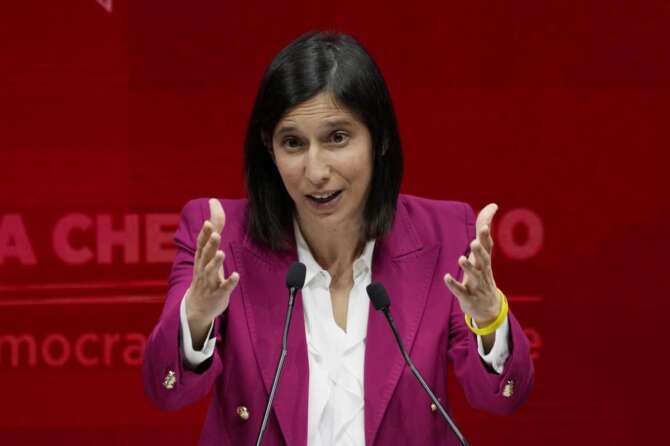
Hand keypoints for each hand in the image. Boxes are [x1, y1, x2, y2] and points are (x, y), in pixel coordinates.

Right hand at [186, 199, 239, 328]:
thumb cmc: (205, 275)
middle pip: (206, 255)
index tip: (207, 222)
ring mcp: (209, 281)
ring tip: (222, 253)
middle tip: (215, 234)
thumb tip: (214, 204)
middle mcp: (203, 268)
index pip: (201, 244)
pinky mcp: (218, 294)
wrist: (197, 308)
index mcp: (201, 259)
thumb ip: (213, 231)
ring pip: (212, 270)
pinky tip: (235, 275)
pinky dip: (229, 282)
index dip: (204, 234)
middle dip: (210, 245)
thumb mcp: (207, 254)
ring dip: (216, 262)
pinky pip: (224, 288)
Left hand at [444, 203, 500, 325]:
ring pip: (473, 275)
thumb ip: (483, 233)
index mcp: (485, 261)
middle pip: (483, 260)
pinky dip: (454, 285)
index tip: (484, 226)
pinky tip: (446, 277)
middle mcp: (483, 272)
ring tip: (461, 258)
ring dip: (467, 267)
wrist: (488, 308)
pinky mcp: (468, 296)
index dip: (485, 237)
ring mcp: (476, 285)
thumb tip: (491, 206)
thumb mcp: (483, 255)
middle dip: (479, 252)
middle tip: (473, 242)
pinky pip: (460, 290)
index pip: (488, 247)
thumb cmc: (483, 275)